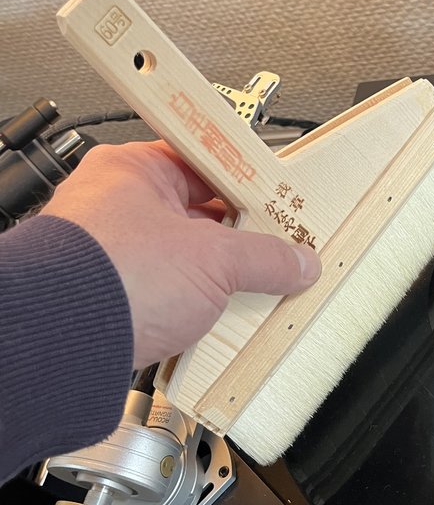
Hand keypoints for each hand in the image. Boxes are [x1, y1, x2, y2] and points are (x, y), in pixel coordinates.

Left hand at [42, 140, 320, 367]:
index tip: (276, 203)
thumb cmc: (112, 277)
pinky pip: (162, 294)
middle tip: (271, 250)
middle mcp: (113, 205)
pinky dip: (189, 307)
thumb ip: (264, 257)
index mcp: (133, 170)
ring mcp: (109, 254)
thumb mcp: (214, 259)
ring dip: (214, 279)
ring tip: (248, 288)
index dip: (247, 185)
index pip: (204, 164)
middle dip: (236, 239)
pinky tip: (214, 319)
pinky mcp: (110, 296)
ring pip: (179, 259)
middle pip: (195, 215)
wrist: (65, 341)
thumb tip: (296, 260)